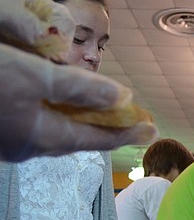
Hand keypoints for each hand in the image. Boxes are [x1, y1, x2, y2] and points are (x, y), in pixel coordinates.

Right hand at [0, 45, 156, 161]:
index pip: (94, 139)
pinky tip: (61, 105)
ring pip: (56, 131)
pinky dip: (58, 115)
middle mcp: (25, 145)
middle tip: (136, 123)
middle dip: (106, 129)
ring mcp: (9, 139)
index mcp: (38, 136)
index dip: (125, 134)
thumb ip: (76, 87)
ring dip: (81, 122)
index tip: (153, 132)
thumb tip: (123, 97)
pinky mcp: (1, 126)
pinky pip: (38, 123)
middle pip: (75, 138)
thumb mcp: (30, 74)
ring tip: (106, 114)